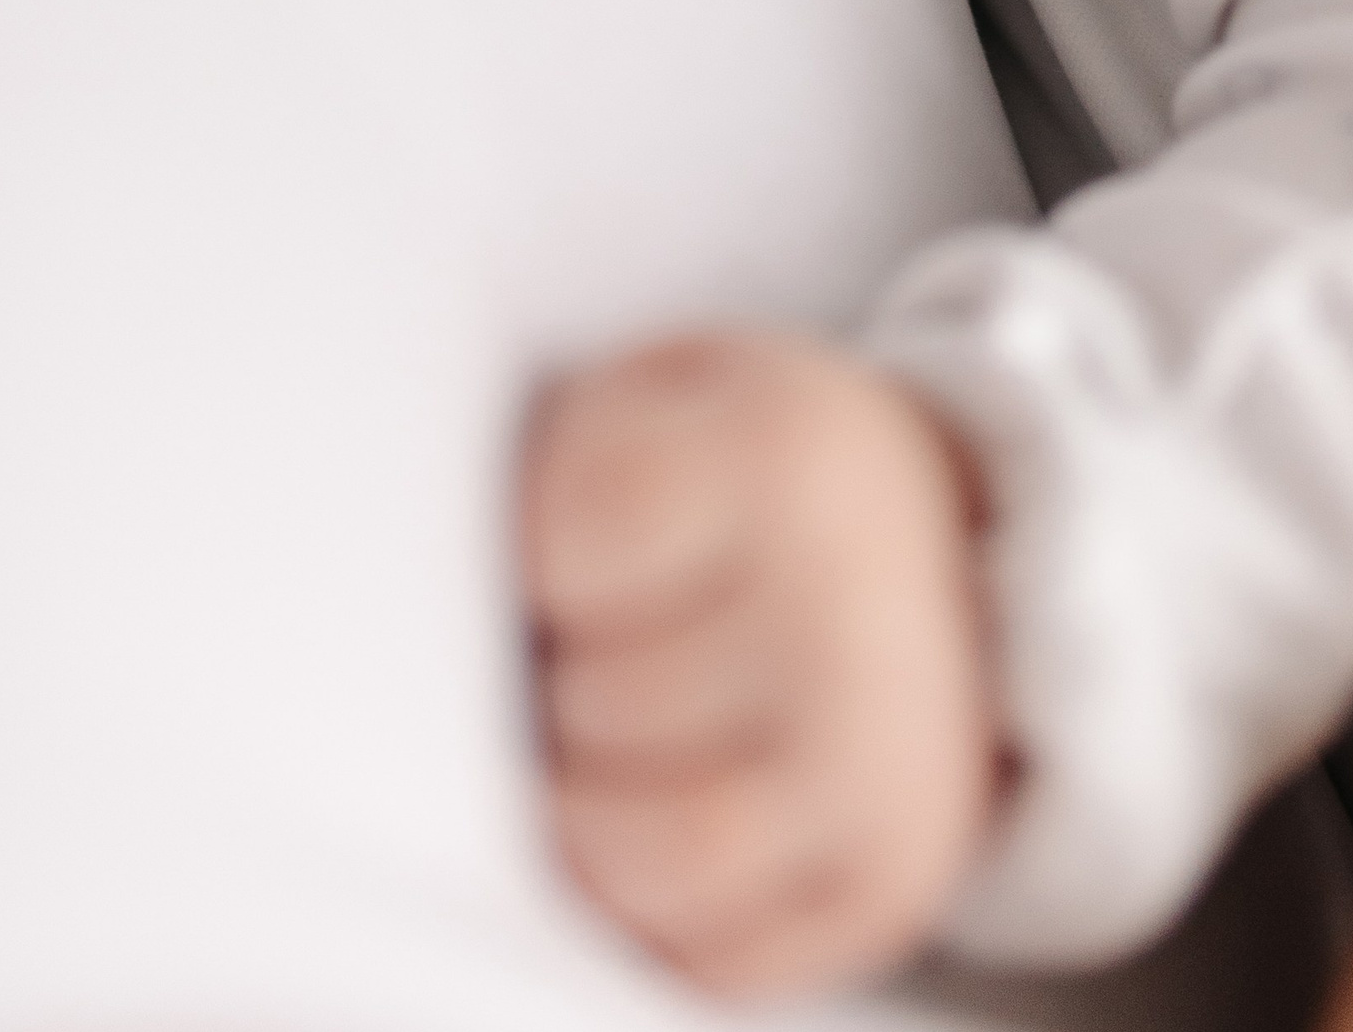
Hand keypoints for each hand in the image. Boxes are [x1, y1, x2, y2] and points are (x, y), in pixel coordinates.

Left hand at [523, 333, 999, 998]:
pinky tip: (675, 821)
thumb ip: (560, 451)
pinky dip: (659, 916)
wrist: (935, 542)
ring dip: (596, 817)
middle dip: (572, 690)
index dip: (549, 564)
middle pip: (601, 708)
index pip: (573, 550)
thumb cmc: (744, 471)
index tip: (589, 550)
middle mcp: (858, 608)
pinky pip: (711, 962)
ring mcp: (888, 760)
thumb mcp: (665, 389)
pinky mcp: (889, 884)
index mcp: (791, 452)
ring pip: (656, 857)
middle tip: (612, 648)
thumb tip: (417, 615)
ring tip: (623, 750)